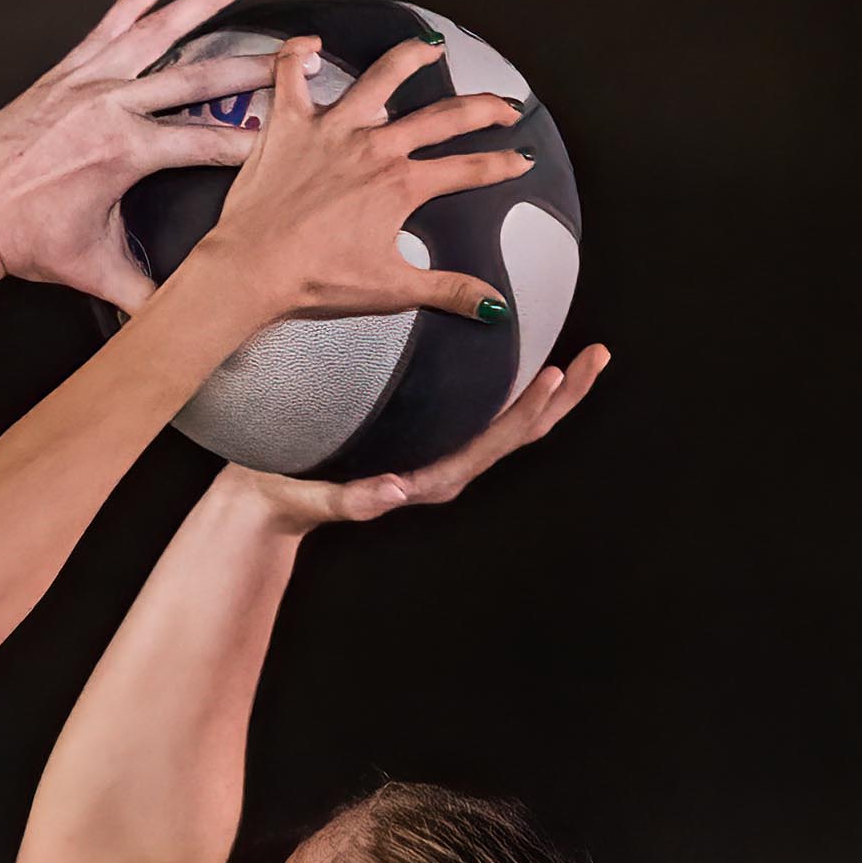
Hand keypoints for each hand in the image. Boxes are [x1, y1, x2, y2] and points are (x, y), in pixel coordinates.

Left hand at [0, 0, 279, 312]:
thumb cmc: (24, 241)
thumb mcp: (95, 271)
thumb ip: (147, 296)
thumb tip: (182, 320)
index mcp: (126, 151)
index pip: (209, 143)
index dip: (256, 143)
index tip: (291, 134)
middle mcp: (109, 105)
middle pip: (200, 75)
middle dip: (255, 63)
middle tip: (297, 51)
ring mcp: (85, 82)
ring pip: (157, 31)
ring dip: (203, 1)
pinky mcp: (61, 74)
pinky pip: (105, 29)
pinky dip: (132, 4)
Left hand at [187, 36, 528, 323]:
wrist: (252, 270)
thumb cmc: (312, 280)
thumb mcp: (392, 289)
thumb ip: (449, 291)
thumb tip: (492, 306)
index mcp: (402, 185)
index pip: (468, 169)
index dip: (501, 165)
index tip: (518, 160)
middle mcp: (373, 147)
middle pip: (443, 115)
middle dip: (484, 107)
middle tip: (503, 106)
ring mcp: (331, 130)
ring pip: (381, 77)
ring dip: (411, 57)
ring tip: (430, 47)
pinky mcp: (288, 125)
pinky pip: (291, 75)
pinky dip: (299, 55)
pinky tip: (312, 45)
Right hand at [234, 344, 611, 530]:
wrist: (264, 507)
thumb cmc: (280, 498)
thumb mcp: (306, 498)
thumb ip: (349, 502)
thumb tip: (393, 494)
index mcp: (422, 484)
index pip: (488, 447)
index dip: (525, 413)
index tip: (555, 375)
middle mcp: (440, 473)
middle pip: (515, 434)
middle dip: (561, 398)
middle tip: (598, 355)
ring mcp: (436, 458)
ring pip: (506, 425)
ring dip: (549, 395)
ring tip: (584, 358)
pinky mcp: (425, 443)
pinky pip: (481, 416)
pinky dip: (511, 390)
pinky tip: (524, 363)